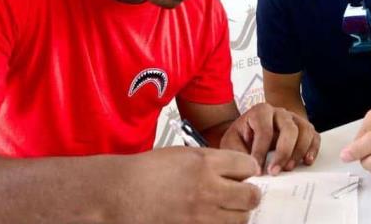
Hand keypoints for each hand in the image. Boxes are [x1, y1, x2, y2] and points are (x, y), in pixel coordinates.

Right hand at [113, 146, 260, 223]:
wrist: (120, 194)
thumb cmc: (145, 173)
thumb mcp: (182, 154)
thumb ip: (211, 161)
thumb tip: (235, 170)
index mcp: (204, 163)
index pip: (248, 166)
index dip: (248, 169)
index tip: (245, 173)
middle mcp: (206, 189)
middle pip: (251, 196)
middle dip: (250, 194)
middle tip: (243, 193)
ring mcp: (201, 215)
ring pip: (241, 219)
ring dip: (237, 213)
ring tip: (226, 208)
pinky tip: (211, 218)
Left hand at [220, 103, 319, 174]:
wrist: (254, 130)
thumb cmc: (242, 137)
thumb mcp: (232, 141)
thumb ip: (237, 152)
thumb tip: (249, 169)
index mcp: (260, 111)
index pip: (265, 131)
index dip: (261, 152)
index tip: (258, 171)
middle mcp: (280, 112)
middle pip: (289, 128)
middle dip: (283, 153)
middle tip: (275, 172)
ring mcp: (294, 119)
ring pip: (305, 131)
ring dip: (299, 152)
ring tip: (289, 168)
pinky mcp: (304, 128)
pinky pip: (314, 136)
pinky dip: (313, 149)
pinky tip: (306, 162)